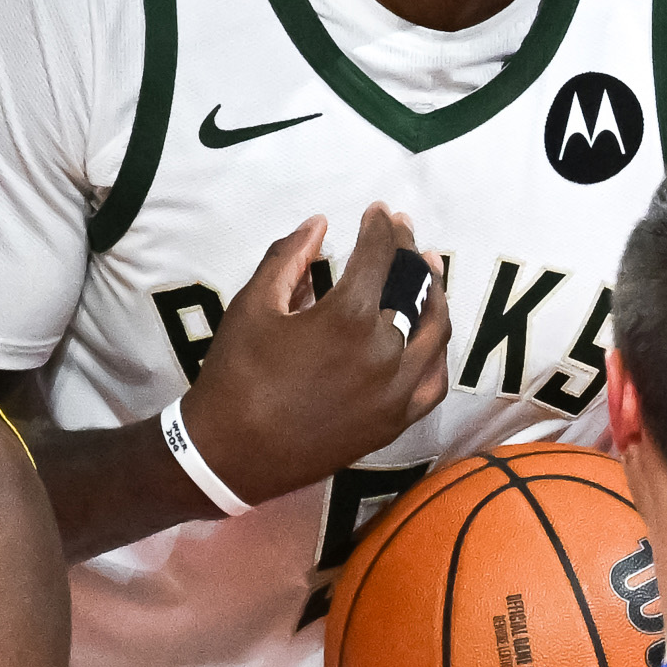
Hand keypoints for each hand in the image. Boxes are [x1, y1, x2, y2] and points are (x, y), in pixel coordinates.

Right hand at [184, 205, 454, 503]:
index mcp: (347, 316)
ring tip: (428, 272)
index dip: (381, 227)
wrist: (230, 454)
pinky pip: (433, 382)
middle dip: (409, 252)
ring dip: (434, 296)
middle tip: (404, 231)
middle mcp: (383, 351)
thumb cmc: (235, 374)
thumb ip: (289, 257)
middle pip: (412, 288)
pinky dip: (437, 353)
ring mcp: (395, 391)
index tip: (379, 211)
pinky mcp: (394, 422)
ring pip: (433, 332)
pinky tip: (430, 335)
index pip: (379, 256)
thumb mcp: (252, 304)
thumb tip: (320, 223)